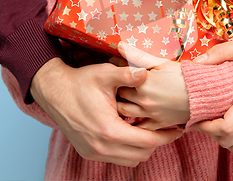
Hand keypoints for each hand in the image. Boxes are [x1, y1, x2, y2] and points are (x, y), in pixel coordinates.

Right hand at [30, 57, 181, 166]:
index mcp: (110, 130)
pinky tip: (131, 131)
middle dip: (157, 142)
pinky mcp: (88, 152)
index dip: (167, 136)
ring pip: (130, 160)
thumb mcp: (105, 73)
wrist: (54, 92)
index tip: (178, 128)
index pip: (148, 142)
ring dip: (142, 147)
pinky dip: (128, 149)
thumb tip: (147, 73)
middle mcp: (102, 147)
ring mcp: (93, 152)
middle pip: (142, 154)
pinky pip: (117, 158)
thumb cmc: (81, 82)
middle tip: (166, 128)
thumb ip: (128, 74)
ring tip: (149, 129)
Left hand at [116, 42, 189, 129]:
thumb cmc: (185, 76)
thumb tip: (120, 46)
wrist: (206, 94)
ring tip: (123, 96)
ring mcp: (150, 114)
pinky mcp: (158, 123)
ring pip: (124, 111)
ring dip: (120, 104)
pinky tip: (132, 115)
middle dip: (117, 87)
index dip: (116, 70)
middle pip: (119, 94)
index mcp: (143, 82)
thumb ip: (138, 55)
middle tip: (117, 81)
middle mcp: (143, 100)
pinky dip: (133, 122)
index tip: (114, 65)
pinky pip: (140, 127)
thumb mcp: (162, 62)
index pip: (119, 76)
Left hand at [192, 37, 232, 153]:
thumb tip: (196, 63)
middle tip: (202, 120)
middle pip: (231, 140)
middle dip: (211, 134)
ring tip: (215, 125)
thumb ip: (220, 52)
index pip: (228, 127)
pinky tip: (231, 129)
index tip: (197, 118)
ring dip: (224, 140)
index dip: (207, 127)